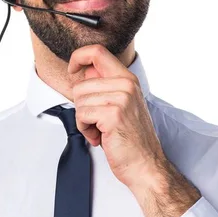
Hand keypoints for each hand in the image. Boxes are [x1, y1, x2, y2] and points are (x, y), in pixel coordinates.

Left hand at [68, 44, 165, 188]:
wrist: (145, 164)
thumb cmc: (130, 138)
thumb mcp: (120, 103)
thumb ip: (104, 85)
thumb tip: (82, 72)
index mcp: (127, 78)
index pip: (97, 51)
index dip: (78, 57)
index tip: (72, 71)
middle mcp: (125, 84)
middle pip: (80, 84)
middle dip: (81, 106)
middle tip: (97, 121)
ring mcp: (121, 98)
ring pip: (79, 100)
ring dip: (84, 120)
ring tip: (101, 129)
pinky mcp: (113, 114)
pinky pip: (81, 115)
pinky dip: (85, 129)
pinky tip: (99, 136)